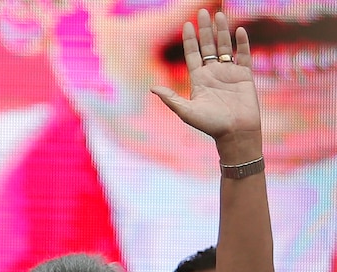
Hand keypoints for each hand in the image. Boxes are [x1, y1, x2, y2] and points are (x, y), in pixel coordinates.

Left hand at [151, 9, 260, 158]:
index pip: (192, 54)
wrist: (235, 133)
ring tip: (219, 15)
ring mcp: (229, 73)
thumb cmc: (210, 125)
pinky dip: (242, 43)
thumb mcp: (186, 111)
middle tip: (202, 11)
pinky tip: (239, 30)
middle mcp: (213, 73)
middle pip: (208, 46)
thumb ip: (170, 98)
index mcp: (198, 79)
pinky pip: (244, 55)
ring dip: (222, 31)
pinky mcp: (245, 76)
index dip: (189, 39)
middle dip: (204, 29)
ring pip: (225, 47)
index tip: (187, 24)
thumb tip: (152, 88)